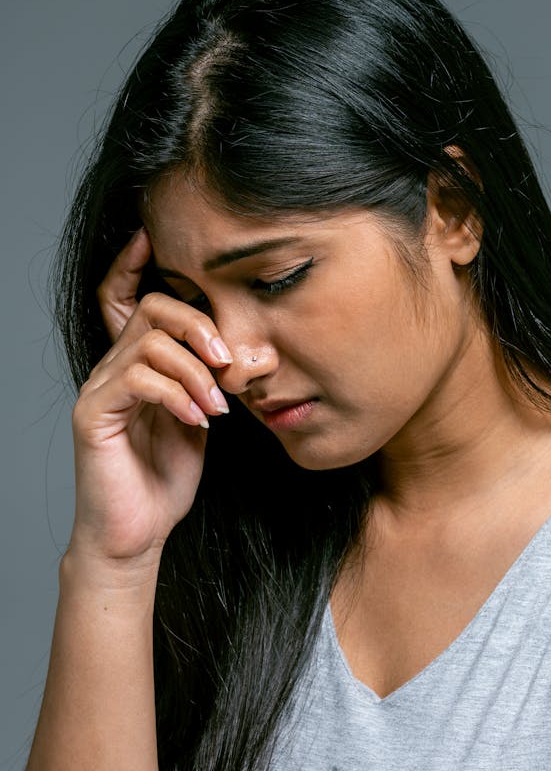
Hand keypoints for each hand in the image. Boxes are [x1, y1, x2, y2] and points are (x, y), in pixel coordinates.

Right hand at [69, 228, 233, 561]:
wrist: (137, 532)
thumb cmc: (166, 479)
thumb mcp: (199, 420)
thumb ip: (206, 383)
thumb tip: (235, 353)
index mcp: (137, 365)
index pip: (128, 300)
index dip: (136, 265)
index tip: (156, 238)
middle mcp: (113, 369)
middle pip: (150, 309)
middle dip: (196, 324)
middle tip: (225, 360)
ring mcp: (100, 390)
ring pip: (149, 343)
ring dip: (196, 372)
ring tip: (218, 409)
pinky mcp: (95, 415)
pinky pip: (139, 380)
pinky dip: (178, 396)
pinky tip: (198, 422)